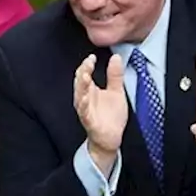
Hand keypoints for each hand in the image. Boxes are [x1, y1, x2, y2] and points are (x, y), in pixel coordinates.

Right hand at [74, 53, 126, 175]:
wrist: (111, 138)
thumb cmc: (110, 117)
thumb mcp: (116, 92)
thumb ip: (115, 76)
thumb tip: (116, 57)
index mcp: (90, 91)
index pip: (84, 74)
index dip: (87, 65)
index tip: (93, 56)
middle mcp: (85, 100)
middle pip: (80, 83)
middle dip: (82, 72)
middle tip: (88, 62)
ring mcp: (86, 111)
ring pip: (79, 96)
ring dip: (81, 86)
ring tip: (85, 76)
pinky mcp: (89, 122)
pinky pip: (84, 113)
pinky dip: (83, 106)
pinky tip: (85, 98)